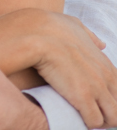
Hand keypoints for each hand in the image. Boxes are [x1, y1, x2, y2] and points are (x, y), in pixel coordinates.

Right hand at [31, 12, 116, 128]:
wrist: (37, 35)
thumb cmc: (50, 28)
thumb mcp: (75, 26)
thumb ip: (90, 36)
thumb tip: (101, 43)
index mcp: (105, 64)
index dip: (109, 98)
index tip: (96, 101)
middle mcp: (105, 77)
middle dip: (107, 113)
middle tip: (90, 112)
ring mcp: (96, 89)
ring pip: (112, 119)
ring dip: (99, 121)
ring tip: (84, 118)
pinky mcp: (83, 99)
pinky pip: (94, 122)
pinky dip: (87, 124)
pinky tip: (76, 119)